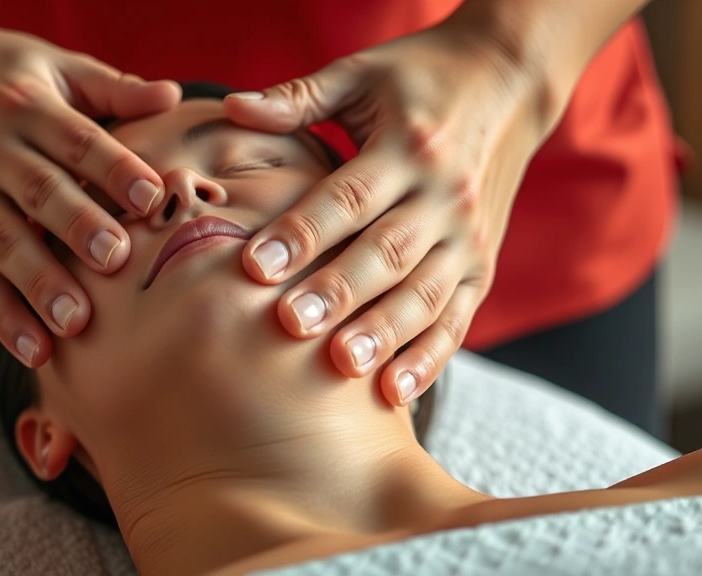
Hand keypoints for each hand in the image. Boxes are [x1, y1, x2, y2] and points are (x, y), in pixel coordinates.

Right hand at [0, 12, 179, 366]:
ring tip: (75, 322)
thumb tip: (172, 95)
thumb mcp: (56, 67)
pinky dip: (2, 316)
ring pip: (4, 242)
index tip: (153, 198)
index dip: (115, 169)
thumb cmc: (4, 74)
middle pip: (40, 193)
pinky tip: (35, 350)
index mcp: (30, 109)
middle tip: (117, 260)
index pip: (78, 141)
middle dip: (79, 229)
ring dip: (39, 285)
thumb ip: (112, 89)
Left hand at [225, 22, 553, 405]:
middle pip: (387, 252)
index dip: (303, 234)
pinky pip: (457, 320)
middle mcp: (445, 195)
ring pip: (425, 293)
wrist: (509, 81)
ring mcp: (468, 237)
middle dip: (339, 291)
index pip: (349, 197)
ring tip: (341, 365)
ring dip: (384, 332)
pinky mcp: (481, 267)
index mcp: (409, 146)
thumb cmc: (419, 79)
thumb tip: (230, 107)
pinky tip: (392, 392)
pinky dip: (429, 358)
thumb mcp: (361, 74)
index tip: (255, 267)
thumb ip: (298, 98)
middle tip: (291, 324)